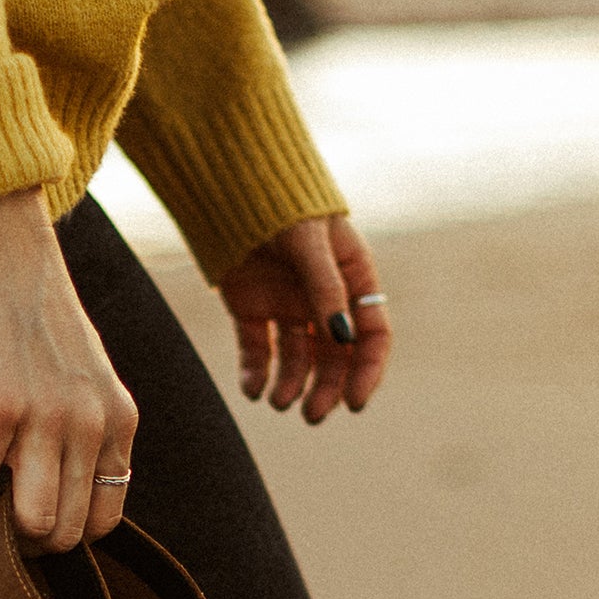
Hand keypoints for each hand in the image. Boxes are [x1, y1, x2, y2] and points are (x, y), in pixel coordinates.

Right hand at [0, 189, 138, 549]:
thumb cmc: (30, 315)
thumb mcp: (85, 378)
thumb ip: (86, 433)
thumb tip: (60, 494)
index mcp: (118, 422)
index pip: (105, 520)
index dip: (66, 535)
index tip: (32, 526)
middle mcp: (91, 425)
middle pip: (69, 532)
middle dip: (27, 545)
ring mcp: (45, 419)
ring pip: (34, 524)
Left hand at [218, 214, 389, 422]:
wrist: (227, 183)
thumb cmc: (280, 202)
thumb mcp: (309, 242)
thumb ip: (326, 288)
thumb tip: (343, 341)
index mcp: (351, 278)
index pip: (370, 335)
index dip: (366, 371)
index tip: (354, 403)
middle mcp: (323, 298)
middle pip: (333, 357)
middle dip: (325, 388)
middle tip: (311, 415)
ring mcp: (287, 305)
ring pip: (297, 360)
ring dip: (291, 386)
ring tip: (278, 402)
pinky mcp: (252, 310)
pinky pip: (258, 351)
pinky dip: (256, 373)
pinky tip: (253, 390)